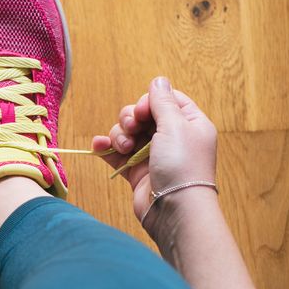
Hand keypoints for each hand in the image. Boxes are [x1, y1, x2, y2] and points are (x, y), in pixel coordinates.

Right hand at [93, 77, 218, 236]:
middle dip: (130, 118)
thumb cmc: (182, 165)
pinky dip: (106, 147)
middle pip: (142, 115)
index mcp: (189, 124)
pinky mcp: (136, 171)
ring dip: (119, 134)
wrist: (174, 209)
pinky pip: (116, 152)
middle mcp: (172, 137)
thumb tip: (158, 80)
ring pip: (126, 132)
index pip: (166, 100)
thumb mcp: (176, 125)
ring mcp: (152, 155)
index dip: (149, 101)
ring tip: (123, 147)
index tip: (143, 111)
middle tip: (132, 129)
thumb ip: (162, 102)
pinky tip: (99, 147)